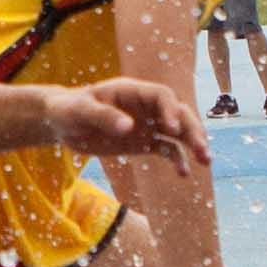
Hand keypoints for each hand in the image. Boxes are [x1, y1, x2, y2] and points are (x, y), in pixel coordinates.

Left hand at [52, 78, 206, 171]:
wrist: (61, 123)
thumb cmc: (68, 110)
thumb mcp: (80, 112)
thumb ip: (103, 117)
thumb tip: (129, 127)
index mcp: (132, 92)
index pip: (161, 96)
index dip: (170, 110)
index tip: (170, 129)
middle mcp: (145, 107)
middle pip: (177, 113)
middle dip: (192, 129)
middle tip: (201, 149)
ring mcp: (147, 124)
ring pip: (178, 132)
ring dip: (193, 143)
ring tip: (205, 161)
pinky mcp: (143, 142)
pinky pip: (166, 149)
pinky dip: (177, 160)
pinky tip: (184, 174)